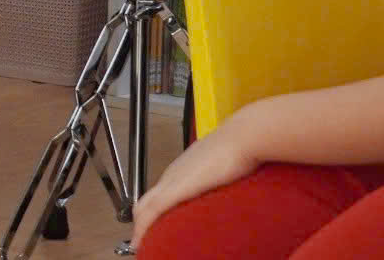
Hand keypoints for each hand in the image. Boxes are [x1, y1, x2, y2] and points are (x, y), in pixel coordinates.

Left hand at [132, 112, 259, 245]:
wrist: (242, 138)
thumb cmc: (240, 150)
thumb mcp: (226, 167)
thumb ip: (220, 178)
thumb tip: (229, 186)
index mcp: (182, 169)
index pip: (159, 194)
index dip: (153, 212)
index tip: (155, 229)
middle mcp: (172, 174)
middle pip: (145, 202)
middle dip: (143, 223)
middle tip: (145, 243)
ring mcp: (171, 180)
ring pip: (144, 208)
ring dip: (142, 229)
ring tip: (143, 246)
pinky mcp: (175, 189)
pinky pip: (151, 212)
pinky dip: (144, 229)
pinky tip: (141, 242)